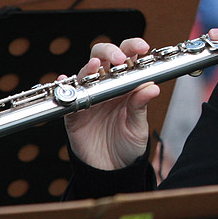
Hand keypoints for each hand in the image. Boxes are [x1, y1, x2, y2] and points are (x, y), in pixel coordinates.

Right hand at [63, 38, 159, 170]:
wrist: (111, 170)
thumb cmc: (128, 145)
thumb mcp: (138, 126)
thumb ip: (141, 106)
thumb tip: (152, 87)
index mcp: (127, 85)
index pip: (129, 58)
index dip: (133, 48)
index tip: (142, 48)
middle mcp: (107, 87)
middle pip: (103, 58)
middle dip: (110, 52)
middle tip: (119, 59)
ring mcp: (89, 97)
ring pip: (85, 74)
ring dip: (89, 68)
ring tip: (95, 67)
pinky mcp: (74, 113)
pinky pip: (67, 97)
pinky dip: (65, 86)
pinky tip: (65, 81)